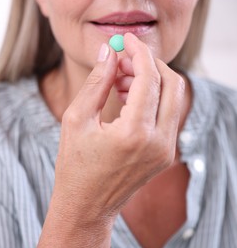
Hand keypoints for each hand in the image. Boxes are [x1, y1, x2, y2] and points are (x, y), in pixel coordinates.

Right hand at [55, 32, 184, 219]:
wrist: (87, 206)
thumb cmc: (75, 166)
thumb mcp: (77, 120)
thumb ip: (96, 82)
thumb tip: (109, 53)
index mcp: (135, 133)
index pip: (150, 78)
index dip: (138, 53)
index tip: (125, 41)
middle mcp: (159, 142)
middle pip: (172, 84)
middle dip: (149, 65)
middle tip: (122, 61)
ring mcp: (166, 150)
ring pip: (172, 99)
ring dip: (151, 82)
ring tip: (119, 80)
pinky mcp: (165, 155)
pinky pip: (167, 116)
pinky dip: (152, 100)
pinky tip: (127, 97)